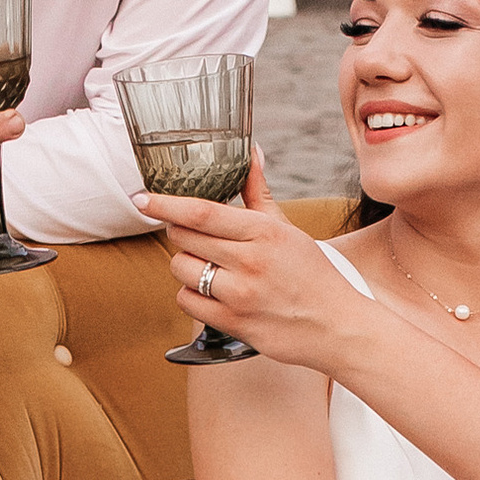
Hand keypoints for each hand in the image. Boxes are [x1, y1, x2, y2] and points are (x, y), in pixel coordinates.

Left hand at [140, 153, 369, 367]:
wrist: (337, 327)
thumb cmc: (313, 274)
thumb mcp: (288, 229)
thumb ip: (259, 193)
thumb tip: (251, 152)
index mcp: (264, 232)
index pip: (201, 211)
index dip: (165, 203)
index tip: (141, 198)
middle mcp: (250, 261)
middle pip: (185, 238)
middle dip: (179, 233)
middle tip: (193, 236)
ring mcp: (240, 294)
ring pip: (181, 269)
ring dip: (185, 265)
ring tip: (209, 266)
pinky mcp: (234, 323)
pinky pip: (187, 301)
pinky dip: (191, 294)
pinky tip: (211, 292)